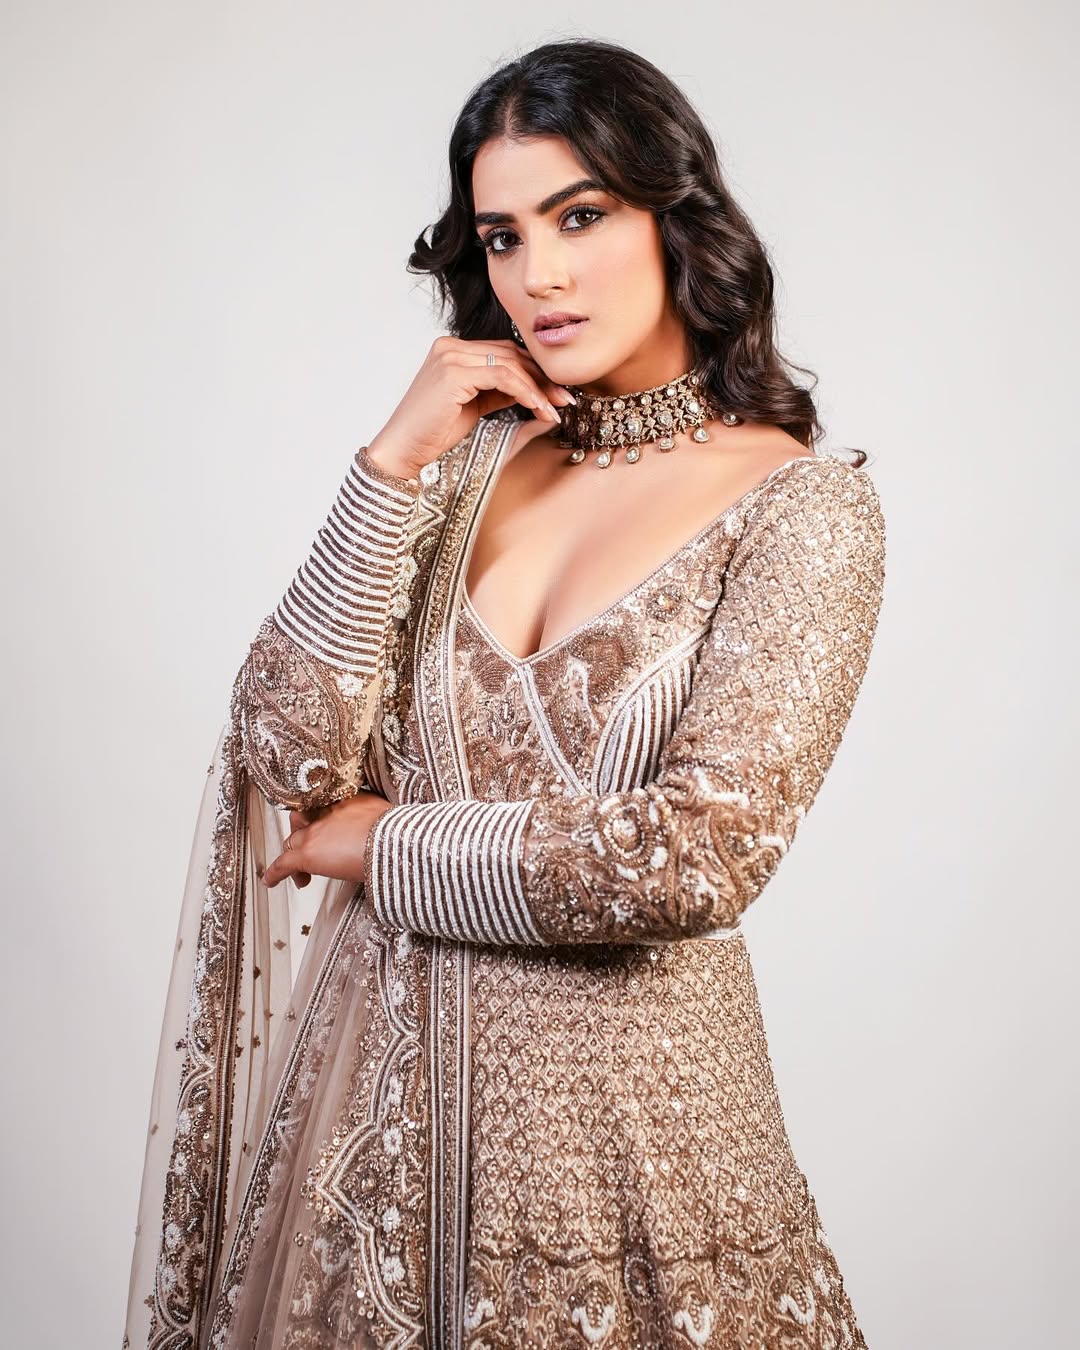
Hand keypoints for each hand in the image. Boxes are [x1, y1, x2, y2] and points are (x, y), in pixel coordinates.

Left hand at [262, 792, 393, 889]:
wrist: (394, 842)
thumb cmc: (397, 831)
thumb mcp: (384, 815)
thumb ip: (373, 819)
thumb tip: (378, 829)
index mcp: (344, 798)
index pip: (320, 805)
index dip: (318, 818)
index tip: (321, 825)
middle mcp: (324, 811)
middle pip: (302, 821)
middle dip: (304, 835)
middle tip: (314, 848)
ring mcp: (313, 832)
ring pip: (293, 842)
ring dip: (295, 857)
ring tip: (303, 873)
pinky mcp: (306, 854)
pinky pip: (283, 864)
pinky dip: (275, 874)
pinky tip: (270, 881)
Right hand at [365, 335, 577, 478]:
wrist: (402, 450)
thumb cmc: (432, 434)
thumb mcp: (474, 407)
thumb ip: (498, 393)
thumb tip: (535, 391)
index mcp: (452, 350)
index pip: (504, 352)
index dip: (534, 371)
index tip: (558, 393)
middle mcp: (449, 346)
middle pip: (510, 354)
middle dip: (543, 377)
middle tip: (566, 399)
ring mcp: (450, 356)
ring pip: (510, 364)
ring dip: (539, 388)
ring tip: (556, 410)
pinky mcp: (454, 372)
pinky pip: (503, 377)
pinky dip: (527, 393)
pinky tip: (540, 410)